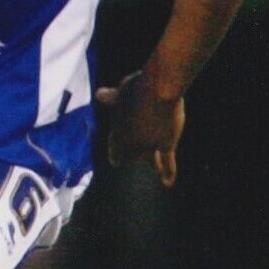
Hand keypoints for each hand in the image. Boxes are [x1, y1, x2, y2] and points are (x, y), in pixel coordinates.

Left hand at [94, 71, 184, 186]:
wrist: (158, 89)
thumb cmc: (138, 86)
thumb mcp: (122, 90)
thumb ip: (112, 97)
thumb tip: (100, 94)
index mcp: (118, 130)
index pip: (115, 147)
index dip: (116, 154)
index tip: (115, 162)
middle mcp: (131, 143)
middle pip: (133, 155)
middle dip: (137, 155)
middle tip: (141, 156)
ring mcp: (149, 145)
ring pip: (150, 160)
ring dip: (152, 163)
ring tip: (154, 167)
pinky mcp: (166, 144)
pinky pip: (167, 163)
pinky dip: (168, 173)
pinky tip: (168, 183)